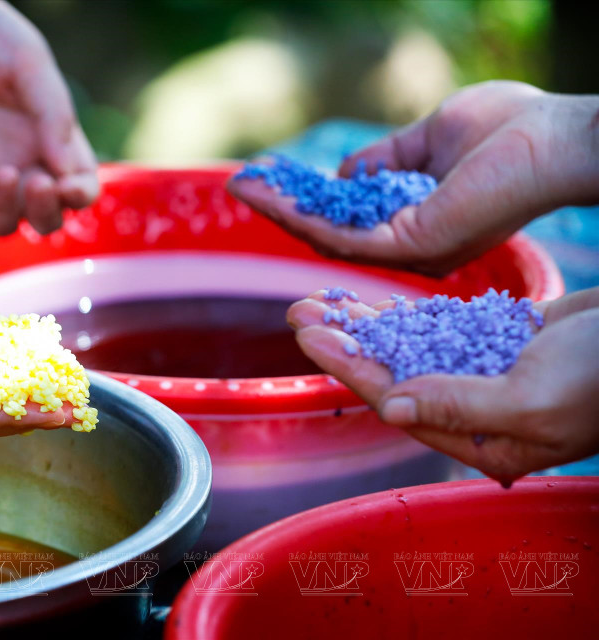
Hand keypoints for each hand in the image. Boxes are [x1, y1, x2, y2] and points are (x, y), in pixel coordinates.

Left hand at [0, 0, 97, 234]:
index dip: (78, 196)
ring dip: (8, 210)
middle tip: (37, 183)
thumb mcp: (29, 64)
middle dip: (45, 214)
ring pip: (3, 222)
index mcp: (53, 137)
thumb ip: (53, 115)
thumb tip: (69, 172)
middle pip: (44, 217)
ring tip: (3, 173)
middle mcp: (22, 159)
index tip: (66, 185)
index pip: (78, 187)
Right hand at [229, 81, 598, 274]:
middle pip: (330, 233)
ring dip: (282, 213)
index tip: (269, 181)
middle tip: (241, 187)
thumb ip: (385, 159)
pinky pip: (341, 235)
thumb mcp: (430, 138)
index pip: (350, 219)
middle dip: (283, 210)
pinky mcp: (410, 246)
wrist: (556, 139)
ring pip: (327, 237)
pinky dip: (301, 215)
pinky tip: (271, 196)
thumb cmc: (512, 131)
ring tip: (245, 189)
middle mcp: (410, 247)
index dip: (306, 201)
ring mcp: (409, 252)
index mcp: (417, 223)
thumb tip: (343, 173)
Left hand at [286, 287, 598, 482]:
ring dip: (367, 327)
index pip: (396, 401)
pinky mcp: (502, 347)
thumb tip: (387, 407)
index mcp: (482, 442)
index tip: (308, 337)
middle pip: (393, 375)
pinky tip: (374, 302)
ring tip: (321, 302)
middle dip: (345, 344)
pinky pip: (441, 333)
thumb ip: (456, 405)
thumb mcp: (532, 399)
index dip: (348, 367)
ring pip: (411, 352)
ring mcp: (489, 379)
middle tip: (298, 311)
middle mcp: (477, 415)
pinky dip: (407, 317)